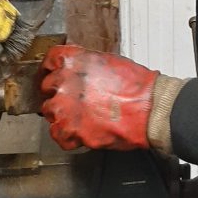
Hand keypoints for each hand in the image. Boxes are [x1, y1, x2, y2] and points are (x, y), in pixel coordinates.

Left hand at [39, 45, 157, 150]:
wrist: (150, 109)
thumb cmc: (137, 86)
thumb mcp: (110, 62)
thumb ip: (87, 66)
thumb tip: (80, 72)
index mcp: (74, 61)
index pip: (50, 61)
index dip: (50, 70)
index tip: (51, 75)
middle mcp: (65, 81)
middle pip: (47, 88)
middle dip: (58, 94)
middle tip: (72, 101)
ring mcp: (65, 106)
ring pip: (50, 112)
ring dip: (62, 116)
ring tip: (80, 119)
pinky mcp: (70, 129)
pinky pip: (57, 135)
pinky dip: (68, 137)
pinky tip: (81, 133)